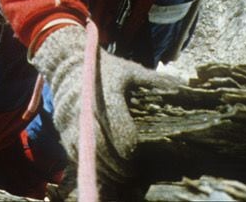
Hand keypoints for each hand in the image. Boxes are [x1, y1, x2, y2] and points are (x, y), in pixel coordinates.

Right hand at [32, 25, 174, 185]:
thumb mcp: (130, 70)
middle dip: (120, 170)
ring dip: (105, 173)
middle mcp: (87, 114)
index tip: (140, 162)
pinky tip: (103, 175)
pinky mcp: (64, 130)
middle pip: (104, 152)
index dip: (131, 152)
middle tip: (135, 180)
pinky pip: (77, 155)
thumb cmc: (103, 68)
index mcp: (107, 99)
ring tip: (121, 183)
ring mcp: (73, 124)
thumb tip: (182, 84)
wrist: (67, 62)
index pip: (120, 134)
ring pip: (88, 157)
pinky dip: (90, 168)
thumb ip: (154, 80)